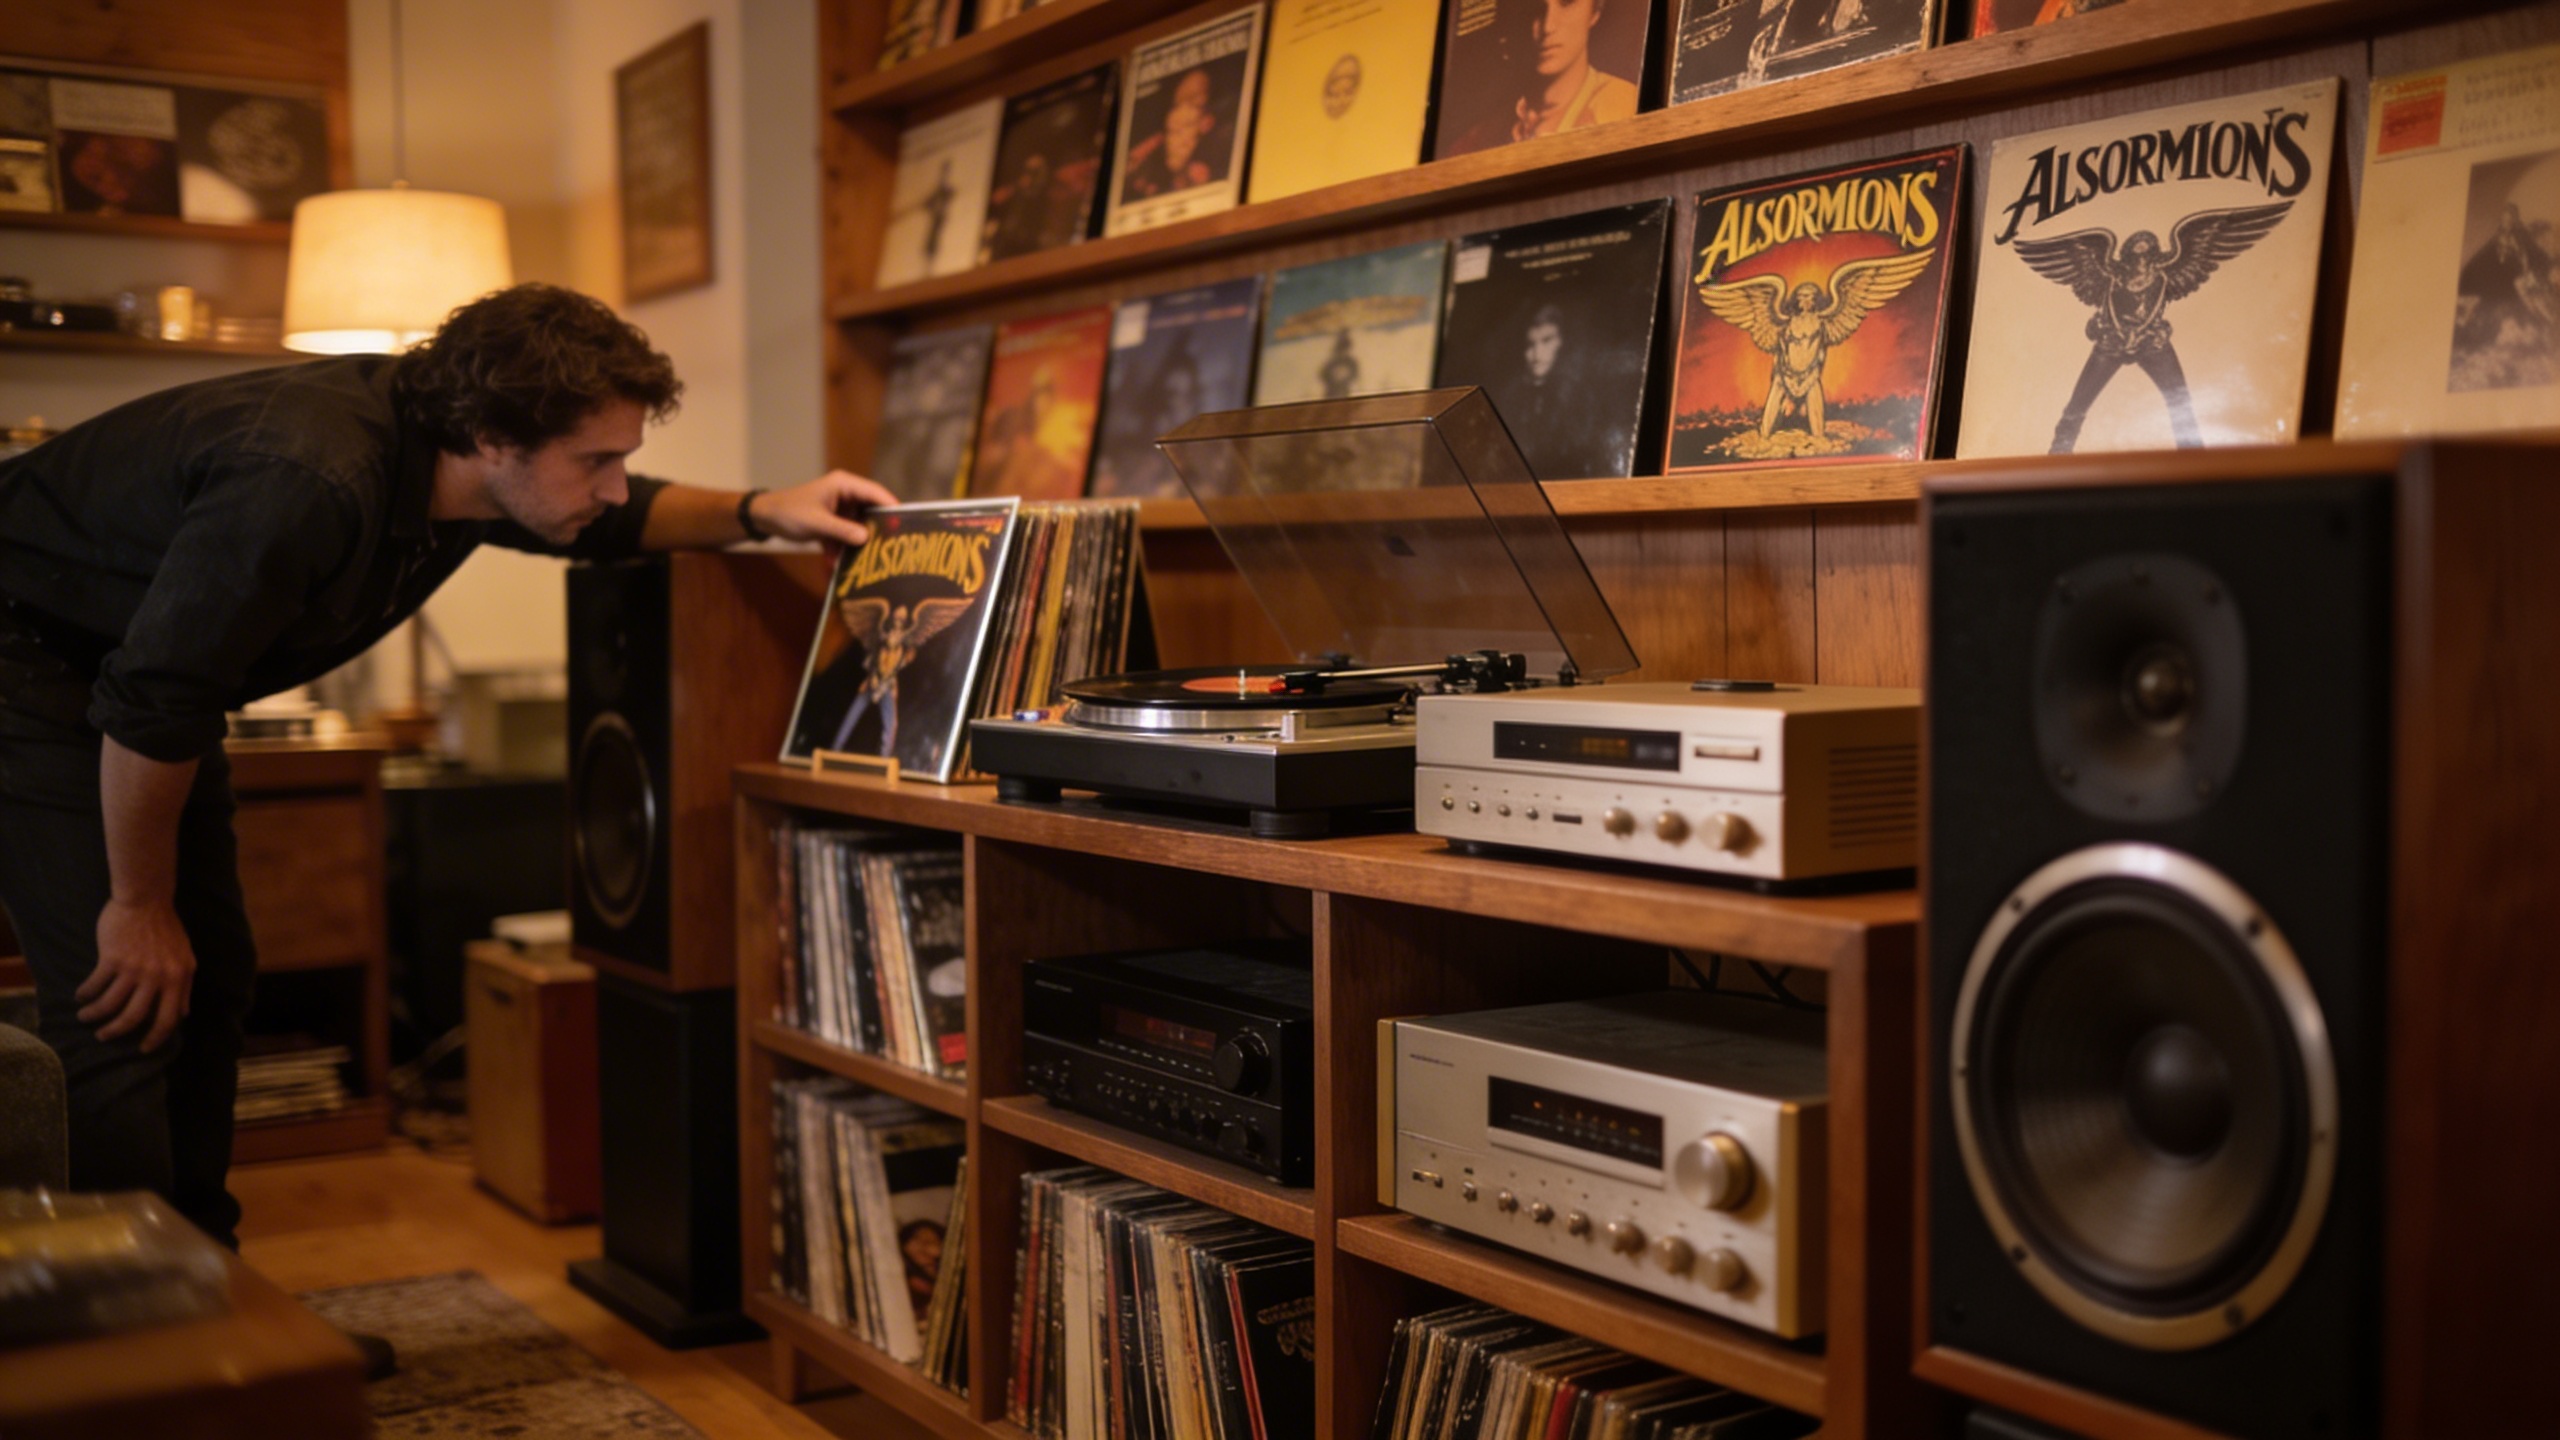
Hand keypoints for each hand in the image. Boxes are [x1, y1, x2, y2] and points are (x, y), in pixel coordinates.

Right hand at [81, 897, 196, 1051]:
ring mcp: (134, 969)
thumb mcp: (185, 958)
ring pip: (109, 1004)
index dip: (155, 1038)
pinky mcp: (112, 959)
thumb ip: (183, 987)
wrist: (146, 900)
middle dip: (116, 1031)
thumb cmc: (166, 929)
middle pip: (134, 1017)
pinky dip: (86, 994)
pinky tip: (81, 996)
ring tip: (85, 1016)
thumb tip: (182, 1015)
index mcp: (177, 979)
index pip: (167, 1018)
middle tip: (104, 1037)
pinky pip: (95, 985)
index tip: (143, 1048)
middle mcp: (157, 978)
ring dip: (94, 1015)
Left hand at [749, 470, 901, 553]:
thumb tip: (867, 538)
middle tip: (893, 546)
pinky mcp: (834, 522)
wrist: (765, 518)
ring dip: (857, 543)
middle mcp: (846, 494)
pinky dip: (842, 548)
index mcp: (843, 485)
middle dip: (878, 529)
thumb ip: (842, 530)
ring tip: (865, 560)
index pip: (875, 492)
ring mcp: (840, 509)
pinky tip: (835, 563)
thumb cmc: (790, 512)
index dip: (891, 506)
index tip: (905, 523)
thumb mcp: (817, 522)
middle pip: (871, 510)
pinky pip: (846, 535)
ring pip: (859, 526)